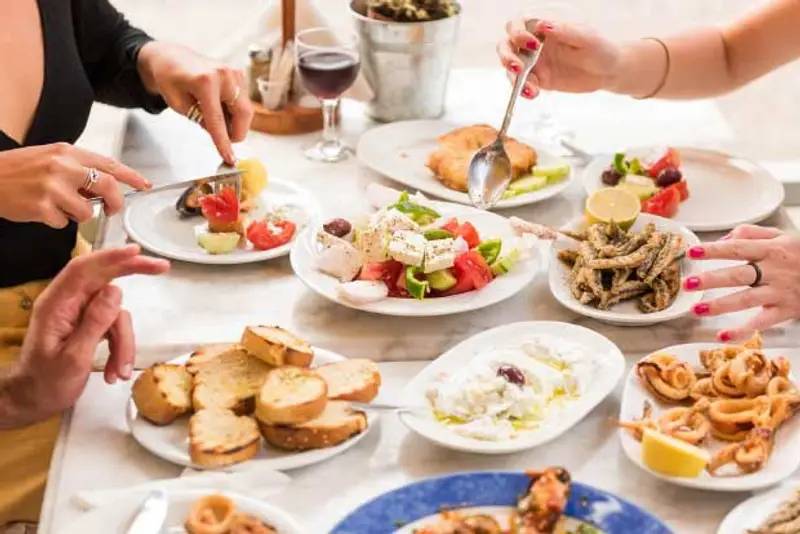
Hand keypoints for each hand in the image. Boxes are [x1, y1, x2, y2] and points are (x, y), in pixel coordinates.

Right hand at [0, 144, 150, 227]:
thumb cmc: (18, 170)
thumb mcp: (50, 158)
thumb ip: (78, 169)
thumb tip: (104, 188)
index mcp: (67, 152)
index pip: (109, 164)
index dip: (131, 176)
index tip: (145, 185)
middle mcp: (63, 166)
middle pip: (107, 186)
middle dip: (116, 202)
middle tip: (113, 210)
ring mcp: (53, 187)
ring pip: (87, 211)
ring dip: (78, 215)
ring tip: (58, 207)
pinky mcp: (42, 207)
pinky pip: (63, 223)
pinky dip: (56, 222)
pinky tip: (41, 212)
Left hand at [17, 245, 168, 417]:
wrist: (33, 401)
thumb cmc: (46, 383)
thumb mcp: (73, 357)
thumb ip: (94, 322)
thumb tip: (116, 290)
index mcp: (56, 305)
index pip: (83, 270)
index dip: (110, 257)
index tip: (136, 252)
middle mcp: (68, 303)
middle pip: (104, 277)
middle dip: (133, 272)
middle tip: (162, 267)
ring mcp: (80, 314)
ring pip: (116, 313)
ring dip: (124, 342)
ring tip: (120, 371)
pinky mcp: (90, 325)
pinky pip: (115, 327)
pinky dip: (121, 348)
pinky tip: (116, 371)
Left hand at [137, 42, 253, 163]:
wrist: (170, 57)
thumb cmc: (170, 79)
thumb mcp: (178, 105)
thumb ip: (200, 120)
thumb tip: (220, 134)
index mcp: (205, 81)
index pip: (218, 120)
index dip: (224, 142)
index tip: (230, 158)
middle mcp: (224, 75)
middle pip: (243, 113)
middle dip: (237, 132)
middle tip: (226, 142)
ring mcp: (234, 72)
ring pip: (245, 109)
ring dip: (234, 121)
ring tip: (215, 119)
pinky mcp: (238, 74)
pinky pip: (242, 100)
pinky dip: (234, 111)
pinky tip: (219, 108)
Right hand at [497, 19, 619, 98]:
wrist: (609, 72)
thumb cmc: (601, 48)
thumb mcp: (586, 37)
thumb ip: (564, 30)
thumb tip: (543, 24)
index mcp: (543, 28)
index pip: (518, 25)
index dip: (517, 33)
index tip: (531, 44)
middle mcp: (534, 44)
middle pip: (507, 45)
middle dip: (506, 56)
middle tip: (517, 67)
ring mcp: (535, 63)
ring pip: (511, 68)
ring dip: (514, 77)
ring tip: (530, 87)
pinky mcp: (539, 81)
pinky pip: (523, 85)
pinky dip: (523, 90)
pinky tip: (533, 93)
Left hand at [682, 224, 799, 341]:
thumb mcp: (780, 235)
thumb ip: (749, 233)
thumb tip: (721, 240)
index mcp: (770, 249)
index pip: (737, 248)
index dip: (714, 250)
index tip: (692, 252)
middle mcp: (774, 270)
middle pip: (738, 275)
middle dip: (711, 279)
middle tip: (688, 283)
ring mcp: (779, 292)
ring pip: (746, 299)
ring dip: (720, 305)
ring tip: (697, 309)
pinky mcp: (785, 310)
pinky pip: (762, 322)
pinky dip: (743, 331)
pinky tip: (723, 336)